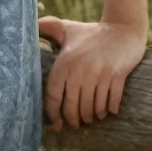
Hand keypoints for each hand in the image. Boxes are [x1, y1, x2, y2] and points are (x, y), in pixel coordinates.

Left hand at [38, 15, 146, 131]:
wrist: (123, 27)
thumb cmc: (91, 32)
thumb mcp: (66, 28)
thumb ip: (45, 27)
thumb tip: (28, 28)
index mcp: (65, 61)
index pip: (53, 95)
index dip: (52, 113)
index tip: (55, 124)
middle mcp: (81, 69)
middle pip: (72, 106)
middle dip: (73, 120)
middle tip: (74, 124)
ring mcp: (100, 73)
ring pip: (91, 108)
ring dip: (90, 117)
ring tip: (89, 118)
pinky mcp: (117, 75)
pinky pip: (110, 102)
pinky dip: (107, 110)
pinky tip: (106, 111)